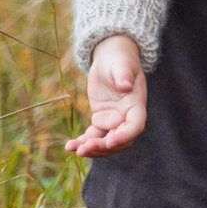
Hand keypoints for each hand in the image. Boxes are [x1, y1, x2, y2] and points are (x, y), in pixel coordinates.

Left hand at [66, 34, 147, 157]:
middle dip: (104, 147)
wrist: (110, 58)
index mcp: (136, 104)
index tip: (109, 141)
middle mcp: (126, 116)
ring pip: (105, 142)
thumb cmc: (119, 59)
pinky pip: (93, 136)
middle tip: (85, 148)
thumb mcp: (122, 64)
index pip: (135, 125)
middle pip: (119, 140)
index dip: (124, 136)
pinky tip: (70, 147)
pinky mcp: (100, 120)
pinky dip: (83, 143)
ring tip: (74, 149)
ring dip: (92, 149)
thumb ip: (124, 75)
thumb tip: (125, 86)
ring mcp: (113, 120)